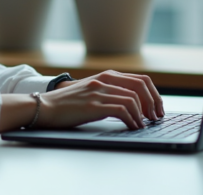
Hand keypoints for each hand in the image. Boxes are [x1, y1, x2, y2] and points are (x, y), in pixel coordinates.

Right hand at [0, 71, 163, 132]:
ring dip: (143, 114)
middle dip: (154, 103)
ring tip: (144, 125)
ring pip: (133, 99)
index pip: (140, 79)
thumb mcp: (90, 91)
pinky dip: (132, 120)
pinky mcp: (93, 105)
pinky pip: (121, 110)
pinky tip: (133, 127)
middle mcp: (104, 80)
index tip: (157, 108)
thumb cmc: (67, 103)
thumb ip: (109, 92)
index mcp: (105, 76)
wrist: (44, 107)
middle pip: (141, 86)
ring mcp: (98, 92)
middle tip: (156, 117)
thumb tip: (133, 103)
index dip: (154, 94)